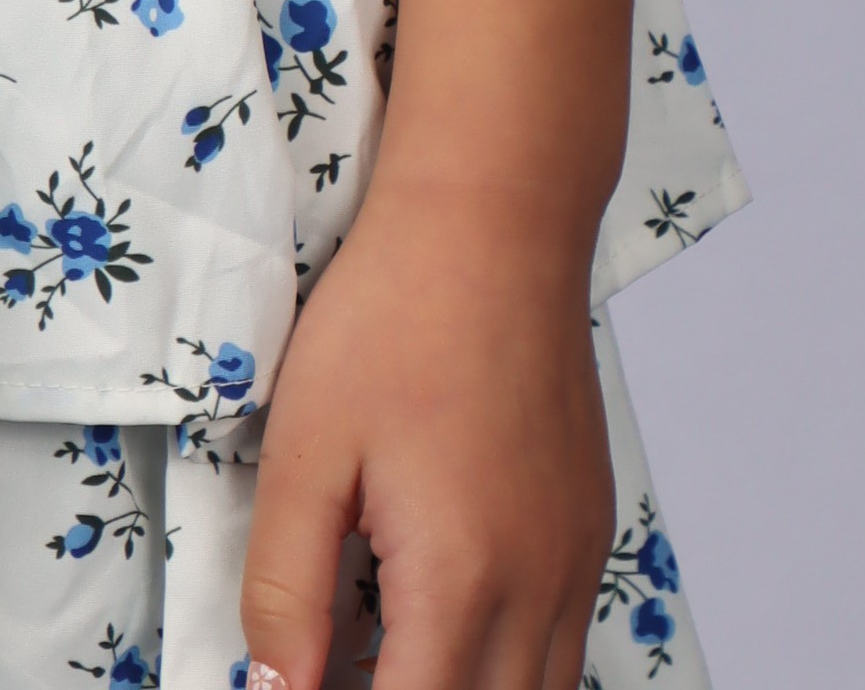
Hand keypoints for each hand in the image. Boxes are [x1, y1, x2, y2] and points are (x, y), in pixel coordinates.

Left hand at [239, 189, 612, 689]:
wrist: (494, 220)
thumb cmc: (393, 316)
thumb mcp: (306, 450)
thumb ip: (287, 586)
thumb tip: (276, 688)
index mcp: (461, 578)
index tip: (303, 687)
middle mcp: (538, 587)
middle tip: (338, 668)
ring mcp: (576, 561)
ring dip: (463, 687)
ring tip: (381, 650)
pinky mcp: (588, 529)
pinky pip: (560, 641)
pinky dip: (504, 659)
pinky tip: (438, 615)